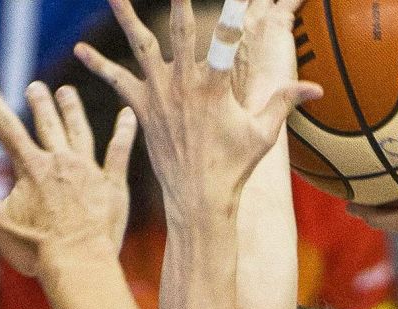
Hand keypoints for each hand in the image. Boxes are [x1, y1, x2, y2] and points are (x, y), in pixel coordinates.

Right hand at [0, 78, 136, 277]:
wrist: (79, 264)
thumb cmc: (35, 249)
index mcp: (31, 168)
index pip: (7, 128)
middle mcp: (60, 161)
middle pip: (48, 124)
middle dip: (40, 103)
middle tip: (36, 87)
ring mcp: (89, 171)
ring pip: (80, 131)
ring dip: (73, 111)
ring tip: (68, 92)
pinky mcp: (113, 184)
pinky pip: (119, 152)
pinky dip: (124, 132)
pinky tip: (128, 115)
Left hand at [75, 0, 320, 216]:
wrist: (198, 199)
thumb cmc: (234, 168)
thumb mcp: (263, 134)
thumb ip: (284, 102)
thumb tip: (318, 89)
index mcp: (214, 88)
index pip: (225, 38)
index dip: (232, 11)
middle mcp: (184, 86)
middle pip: (181, 31)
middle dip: (179, 1)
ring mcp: (160, 96)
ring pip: (141, 46)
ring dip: (127, 16)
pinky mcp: (143, 110)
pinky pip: (117, 81)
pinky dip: (99, 65)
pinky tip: (80, 49)